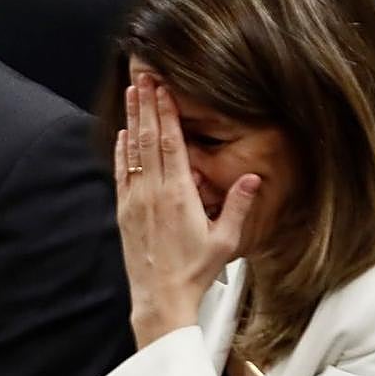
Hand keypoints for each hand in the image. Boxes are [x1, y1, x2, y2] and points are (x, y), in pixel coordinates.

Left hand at [115, 75, 258, 348]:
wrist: (161, 298)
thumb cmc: (194, 271)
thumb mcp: (226, 240)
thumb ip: (238, 205)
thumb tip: (252, 178)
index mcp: (180, 195)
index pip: (172, 144)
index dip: (168, 113)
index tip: (164, 89)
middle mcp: (154, 193)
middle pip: (150, 139)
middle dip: (148, 106)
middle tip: (144, 77)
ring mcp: (136, 201)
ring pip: (133, 151)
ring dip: (133, 121)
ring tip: (132, 94)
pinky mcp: (124, 212)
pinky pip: (122, 174)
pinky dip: (122, 151)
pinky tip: (123, 135)